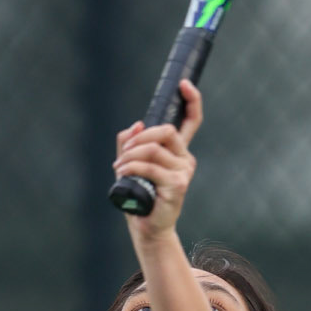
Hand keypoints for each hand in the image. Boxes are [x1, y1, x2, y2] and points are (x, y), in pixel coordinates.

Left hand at [113, 81, 202, 239]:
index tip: (183, 84)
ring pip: (154, 149)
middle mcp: (185, 159)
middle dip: (141, 137)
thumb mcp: (130, 163)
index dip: (192, 100)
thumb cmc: (140, 196)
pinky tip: (123, 173)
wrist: (147, 227)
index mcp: (178, 151)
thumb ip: (130, 143)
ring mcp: (184, 171)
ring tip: (119, 167)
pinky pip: (150, 166)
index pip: (192, 121)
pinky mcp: (178, 184)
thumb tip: (137, 124)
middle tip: (125, 152)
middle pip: (166, 130)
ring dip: (131, 155)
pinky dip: (132, 167)